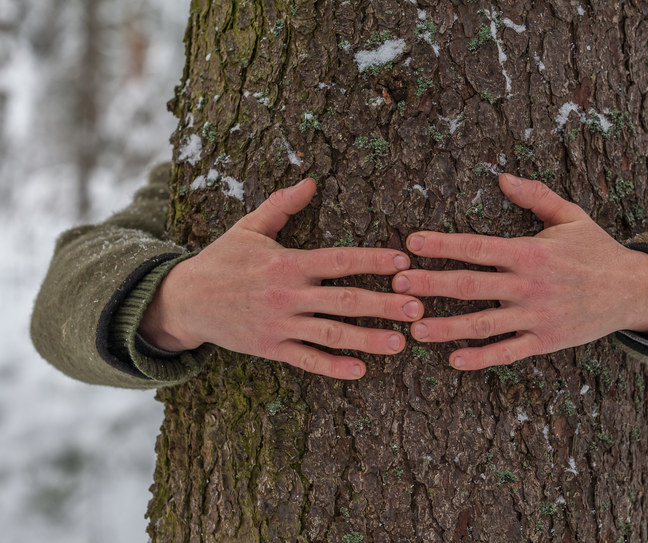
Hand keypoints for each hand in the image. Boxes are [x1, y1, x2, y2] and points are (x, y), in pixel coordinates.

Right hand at [138, 178, 423, 378]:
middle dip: (384, 304)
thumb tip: (311, 180)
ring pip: (331, 334)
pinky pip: (306, 361)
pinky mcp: (270, 349)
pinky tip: (360, 370)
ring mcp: (279, 325)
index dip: (373, 260)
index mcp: (287, 263)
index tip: (404, 261)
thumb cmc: (221, 260)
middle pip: (344, 300)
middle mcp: (287, 295)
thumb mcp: (249, 227)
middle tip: (418, 308)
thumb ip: (282, 205)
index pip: (339, 260)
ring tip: (401, 343)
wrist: (183, 300)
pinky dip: (333, 367)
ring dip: (368, 339)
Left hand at [392, 173, 647, 370]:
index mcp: (530, 252)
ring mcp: (536, 315)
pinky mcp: (544, 341)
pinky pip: (508, 352)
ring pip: (483, 323)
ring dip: (446, 327)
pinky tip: (453, 360)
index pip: (477, 247)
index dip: (442, 245)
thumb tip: (501, 177)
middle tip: (396, 285)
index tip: (411, 243)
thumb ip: (535, 197)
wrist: (633, 290)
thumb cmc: (596, 250)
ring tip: (414, 328)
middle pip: (471, 285)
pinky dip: (481, 358)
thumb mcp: (570, 216)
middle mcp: (529, 284)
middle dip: (431, 284)